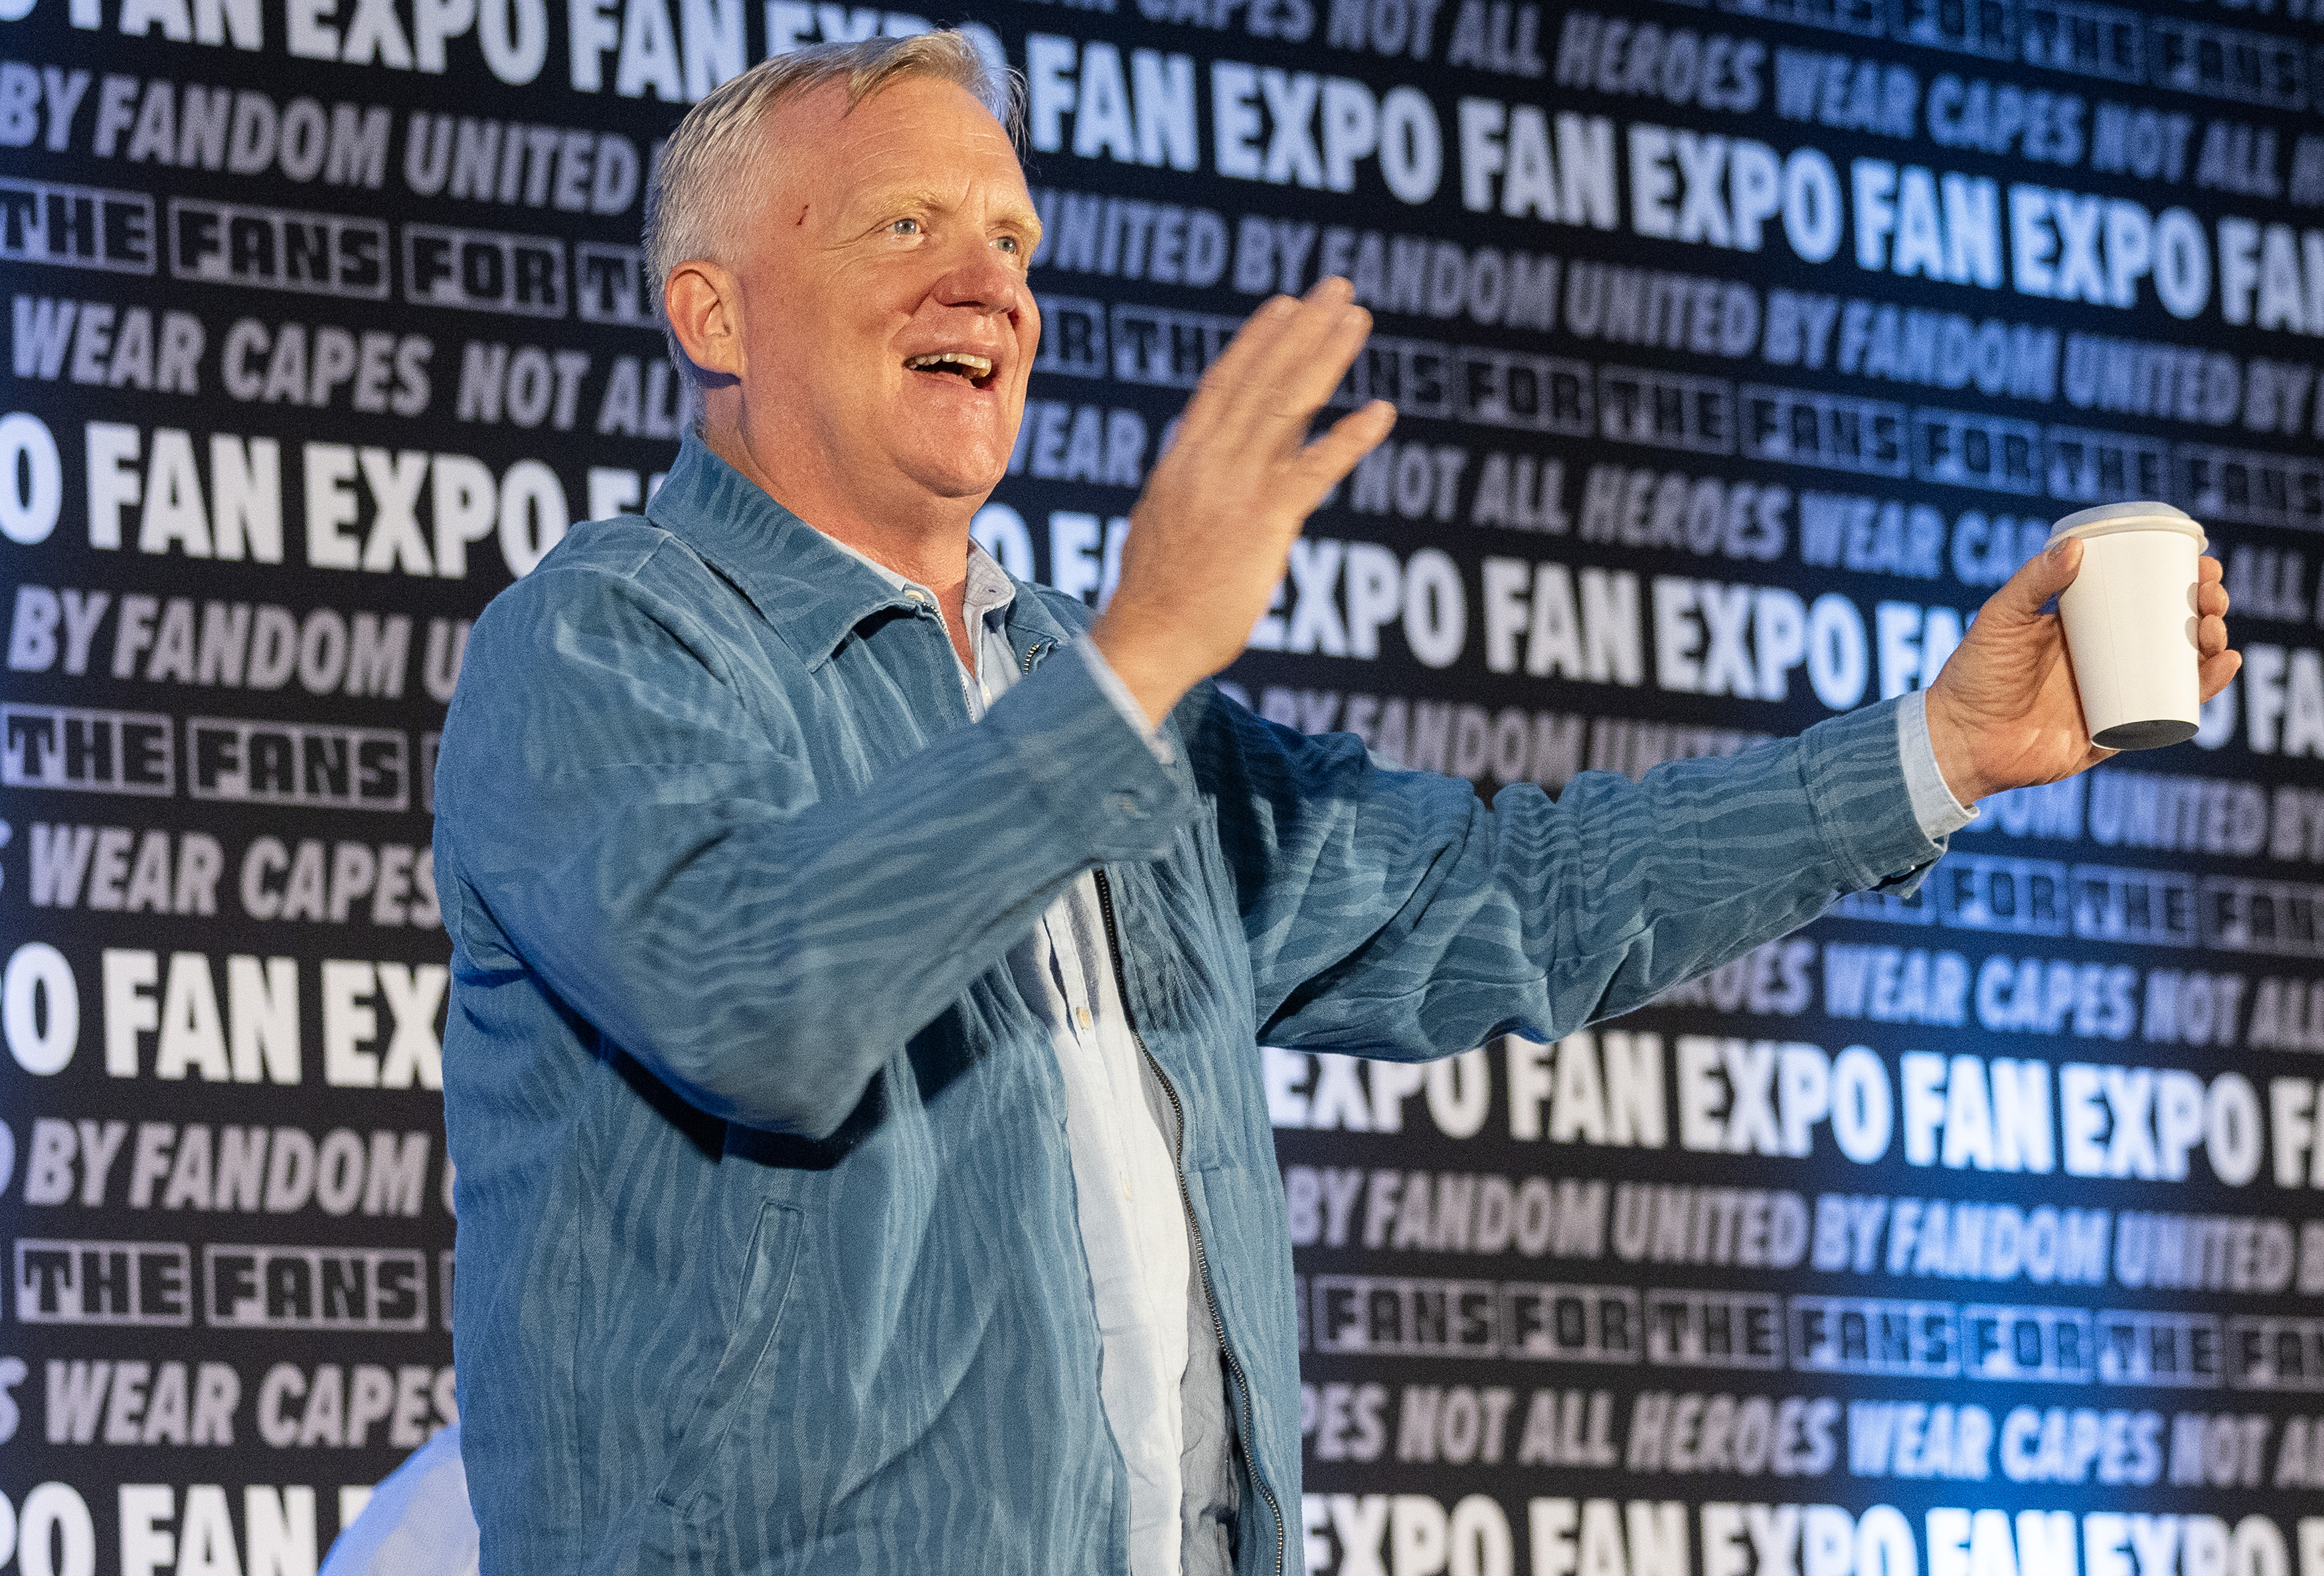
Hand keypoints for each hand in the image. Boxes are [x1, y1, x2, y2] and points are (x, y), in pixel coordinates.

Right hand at [1092, 279, 1395, 724]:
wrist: (1145, 639)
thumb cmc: (1155, 599)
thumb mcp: (1164, 526)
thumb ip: (1189, 491)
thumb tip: (1202, 477)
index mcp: (1181, 462)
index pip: (1222, 386)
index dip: (1257, 342)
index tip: (1285, 306)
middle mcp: (1206, 463)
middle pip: (1260, 380)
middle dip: (1301, 330)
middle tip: (1337, 289)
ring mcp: (1234, 488)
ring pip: (1286, 406)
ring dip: (1326, 357)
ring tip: (1359, 319)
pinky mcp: (1263, 522)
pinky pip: (1313, 470)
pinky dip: (1349, 438)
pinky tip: (1381, 413)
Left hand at [1924, 538, 2238, 804]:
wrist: (1960, 741)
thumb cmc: (1974, 675)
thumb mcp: (2001, 620)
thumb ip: (2032, 583)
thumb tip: (2077, 546)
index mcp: (2083, 627)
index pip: (2143, 595)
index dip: (2179, 579)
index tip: (2202, 563)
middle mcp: (2106, 659)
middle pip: (2171, 629)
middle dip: (2204, 609)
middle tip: (2212, 597)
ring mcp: (2116, 695)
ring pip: (2178, 667)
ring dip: (2210, 645)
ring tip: (2214, 630)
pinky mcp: (2119, 731)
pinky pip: (2170, 712)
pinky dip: (2202, 690)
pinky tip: (2221, 666)